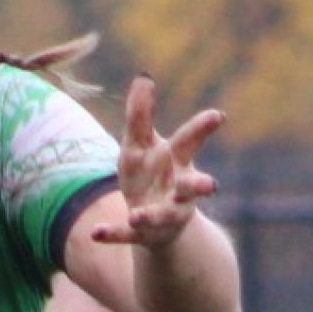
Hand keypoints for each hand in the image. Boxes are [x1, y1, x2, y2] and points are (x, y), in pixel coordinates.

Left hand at [90, 75, 222, 249]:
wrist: (155, 221)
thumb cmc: (150, 171)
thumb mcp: (140, 143)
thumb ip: (141, 114)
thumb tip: (143, 77)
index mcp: (177, 161)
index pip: (190, 142)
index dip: (202, 128)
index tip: (217, 115)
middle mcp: (178, 188)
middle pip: (192, 185)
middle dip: (200, 184)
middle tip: (211, 185)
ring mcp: (164, 212)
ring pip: (163, 215)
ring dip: (151, 215)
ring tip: (137, 215)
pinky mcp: (144, 233)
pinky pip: (128, 235)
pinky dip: (113, 233)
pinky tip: (95, 233)